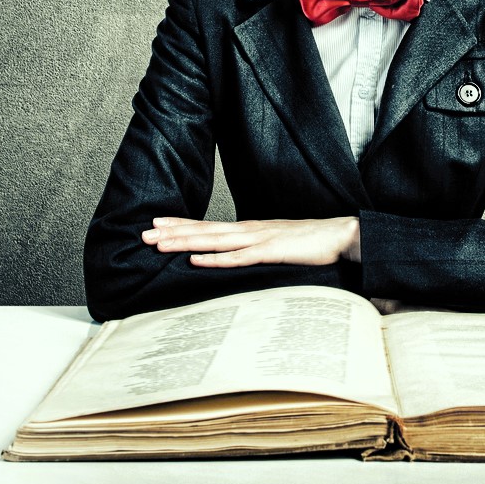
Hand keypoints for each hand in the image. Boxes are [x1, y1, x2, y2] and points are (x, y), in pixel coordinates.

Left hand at [141, 216, 360, 266]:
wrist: (341, 235)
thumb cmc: (310, 242)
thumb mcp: (276, 245)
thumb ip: (256, 250)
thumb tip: (236, 257)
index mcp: (249, 229)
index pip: (208, 226)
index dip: (181, 225)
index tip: (156, 224)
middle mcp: (249, 230)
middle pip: (204, 230)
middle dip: (172, 231)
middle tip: (143, 232)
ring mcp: (259, 239)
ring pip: (214, 240)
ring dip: (185, 241)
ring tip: (159, 243)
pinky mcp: (271, 251)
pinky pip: (238, 257)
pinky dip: (215, 258)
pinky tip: (196, 259)